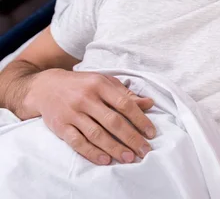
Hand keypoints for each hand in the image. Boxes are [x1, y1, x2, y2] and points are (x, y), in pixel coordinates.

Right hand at [25, 69, 155, 164]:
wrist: (45, 87)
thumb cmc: (82, 85)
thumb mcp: (104, 82)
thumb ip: (126, 94)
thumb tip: (150, 103)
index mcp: (100, 85)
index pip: (124, 104)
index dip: (140, 119)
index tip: (151, 133)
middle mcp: (86, 99)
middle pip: (113, 121)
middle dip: (131, 138)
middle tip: (144, 151)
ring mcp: (72, 113)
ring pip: (96, 134)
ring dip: (114, 148)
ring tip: (128, 158)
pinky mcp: (60, 126)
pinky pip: (77, 142)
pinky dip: (91, 152)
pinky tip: (105, 159)